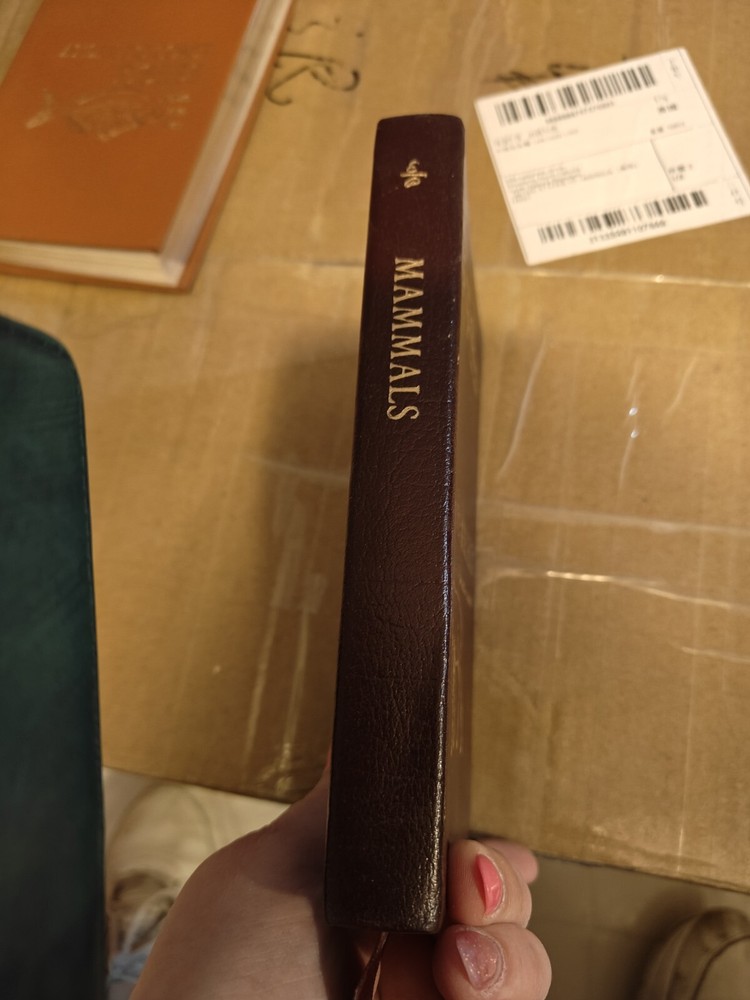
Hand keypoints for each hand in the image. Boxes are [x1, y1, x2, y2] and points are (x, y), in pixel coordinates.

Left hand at [132, 769, 550, 999]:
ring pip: (524, 967)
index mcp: (365, 903)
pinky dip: (498, 994)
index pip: (458, 864)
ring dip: (503, 956)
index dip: (483, 855)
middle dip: (500, 889)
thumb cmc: (215, 983)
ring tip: (452, 966)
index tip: (468, 854)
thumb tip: (364, 736)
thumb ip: (336, 812)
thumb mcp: (267, 874)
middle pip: (505, 908)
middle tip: (465, 894)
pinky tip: (452, 990)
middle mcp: (406, 958)